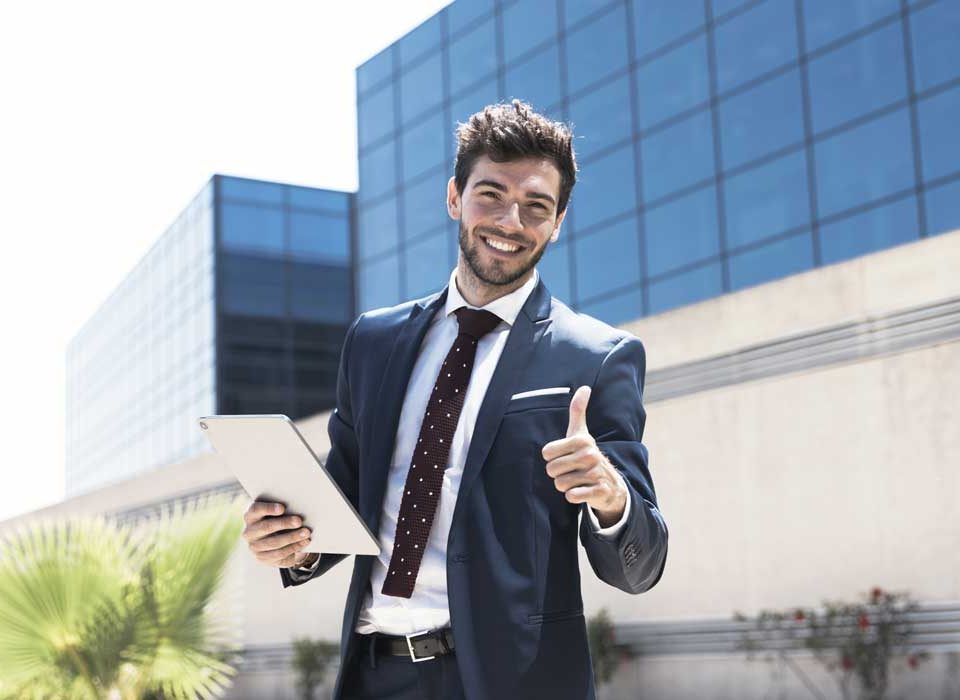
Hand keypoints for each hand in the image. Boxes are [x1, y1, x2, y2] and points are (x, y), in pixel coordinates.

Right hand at [242, 501, 313, 567]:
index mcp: (251, 516)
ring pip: (274, 542)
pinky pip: (279, 553)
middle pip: (266, 527)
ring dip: (292, 537)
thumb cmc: (278, 520)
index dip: (268, 508)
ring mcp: (254, 547)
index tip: (283, 508)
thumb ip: (283, 510)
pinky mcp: (262, 558)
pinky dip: (294, 547)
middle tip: (299, 521)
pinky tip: (305, 542)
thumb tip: (299, 506)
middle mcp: (249, 532)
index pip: (256, 510)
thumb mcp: (277, 514)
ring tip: (306, 532)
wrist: (274, 542)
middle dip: (284, 523)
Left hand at [541, 386, 627, 525]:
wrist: (611, 483)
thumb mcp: (581, 433)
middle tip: (571, 471)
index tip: (565, 457)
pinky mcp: (599, 491)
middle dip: (558, 474)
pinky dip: (573, 496)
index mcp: (582, 440)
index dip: (552, 458)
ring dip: (565, 486)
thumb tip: (584, 387)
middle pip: (551, 470)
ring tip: (577, 480)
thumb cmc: (588, 456)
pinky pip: (572, 496)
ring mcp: (596, 473)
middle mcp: (590, 455)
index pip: (546, 453)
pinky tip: (583, 491)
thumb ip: (578, 410)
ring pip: (560, 484)